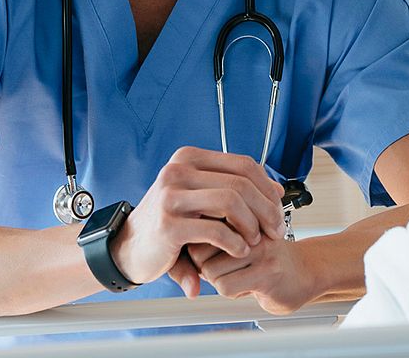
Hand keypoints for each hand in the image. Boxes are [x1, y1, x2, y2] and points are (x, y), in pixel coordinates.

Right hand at [108, 147, 283, 285]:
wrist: (129, 248)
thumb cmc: (171, 222)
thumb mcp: (202, 199)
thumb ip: (235, 191)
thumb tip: (278, 189)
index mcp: (188, 158)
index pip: (244, 164)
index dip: (268, 187)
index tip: (278, 208)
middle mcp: (177, 170)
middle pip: (242, 182)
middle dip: (266, 209)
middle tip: (276, 230)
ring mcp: (171, 196)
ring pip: (232, 201)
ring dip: (252, 225)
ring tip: (255, 240)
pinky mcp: (169, 225)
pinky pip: (216, 231)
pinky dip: (235, 243)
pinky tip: (239, 251)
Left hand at [189, 235, 321, 314]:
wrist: (306, 272)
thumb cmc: (267, 257)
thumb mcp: (239, 239)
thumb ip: (211, 236)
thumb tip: (182, 247)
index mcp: (242, 211)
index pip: (199, 227)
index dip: (199, 247)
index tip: (213, 253)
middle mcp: (252, 226)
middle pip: (200, 250)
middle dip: (206, 266)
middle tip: (227, 268)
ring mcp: (260, 247)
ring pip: (211, 271)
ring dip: (220, 281)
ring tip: (241, 276)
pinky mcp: (267, 271)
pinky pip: (226, 286)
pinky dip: (232, 292)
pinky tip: (249, 286)